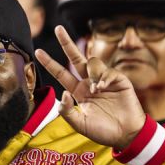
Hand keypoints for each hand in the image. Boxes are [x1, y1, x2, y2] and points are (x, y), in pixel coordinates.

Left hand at [35, 26, 145, 148]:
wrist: (126, 135)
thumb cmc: (103, 131)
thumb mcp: (80, 124)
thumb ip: (67, 111)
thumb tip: (64, 93)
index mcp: (78, 92)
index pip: (61, 73)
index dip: (50, 63)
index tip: (38, 51)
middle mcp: (89, 83)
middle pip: (76, 58)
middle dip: (66, 43)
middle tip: (58, 28)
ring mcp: (104, 80)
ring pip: (92, 63)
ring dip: (91, 73)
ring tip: (96, 91)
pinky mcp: (119, 80)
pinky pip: (108, 72)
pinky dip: (103, 79)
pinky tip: (103, 88)